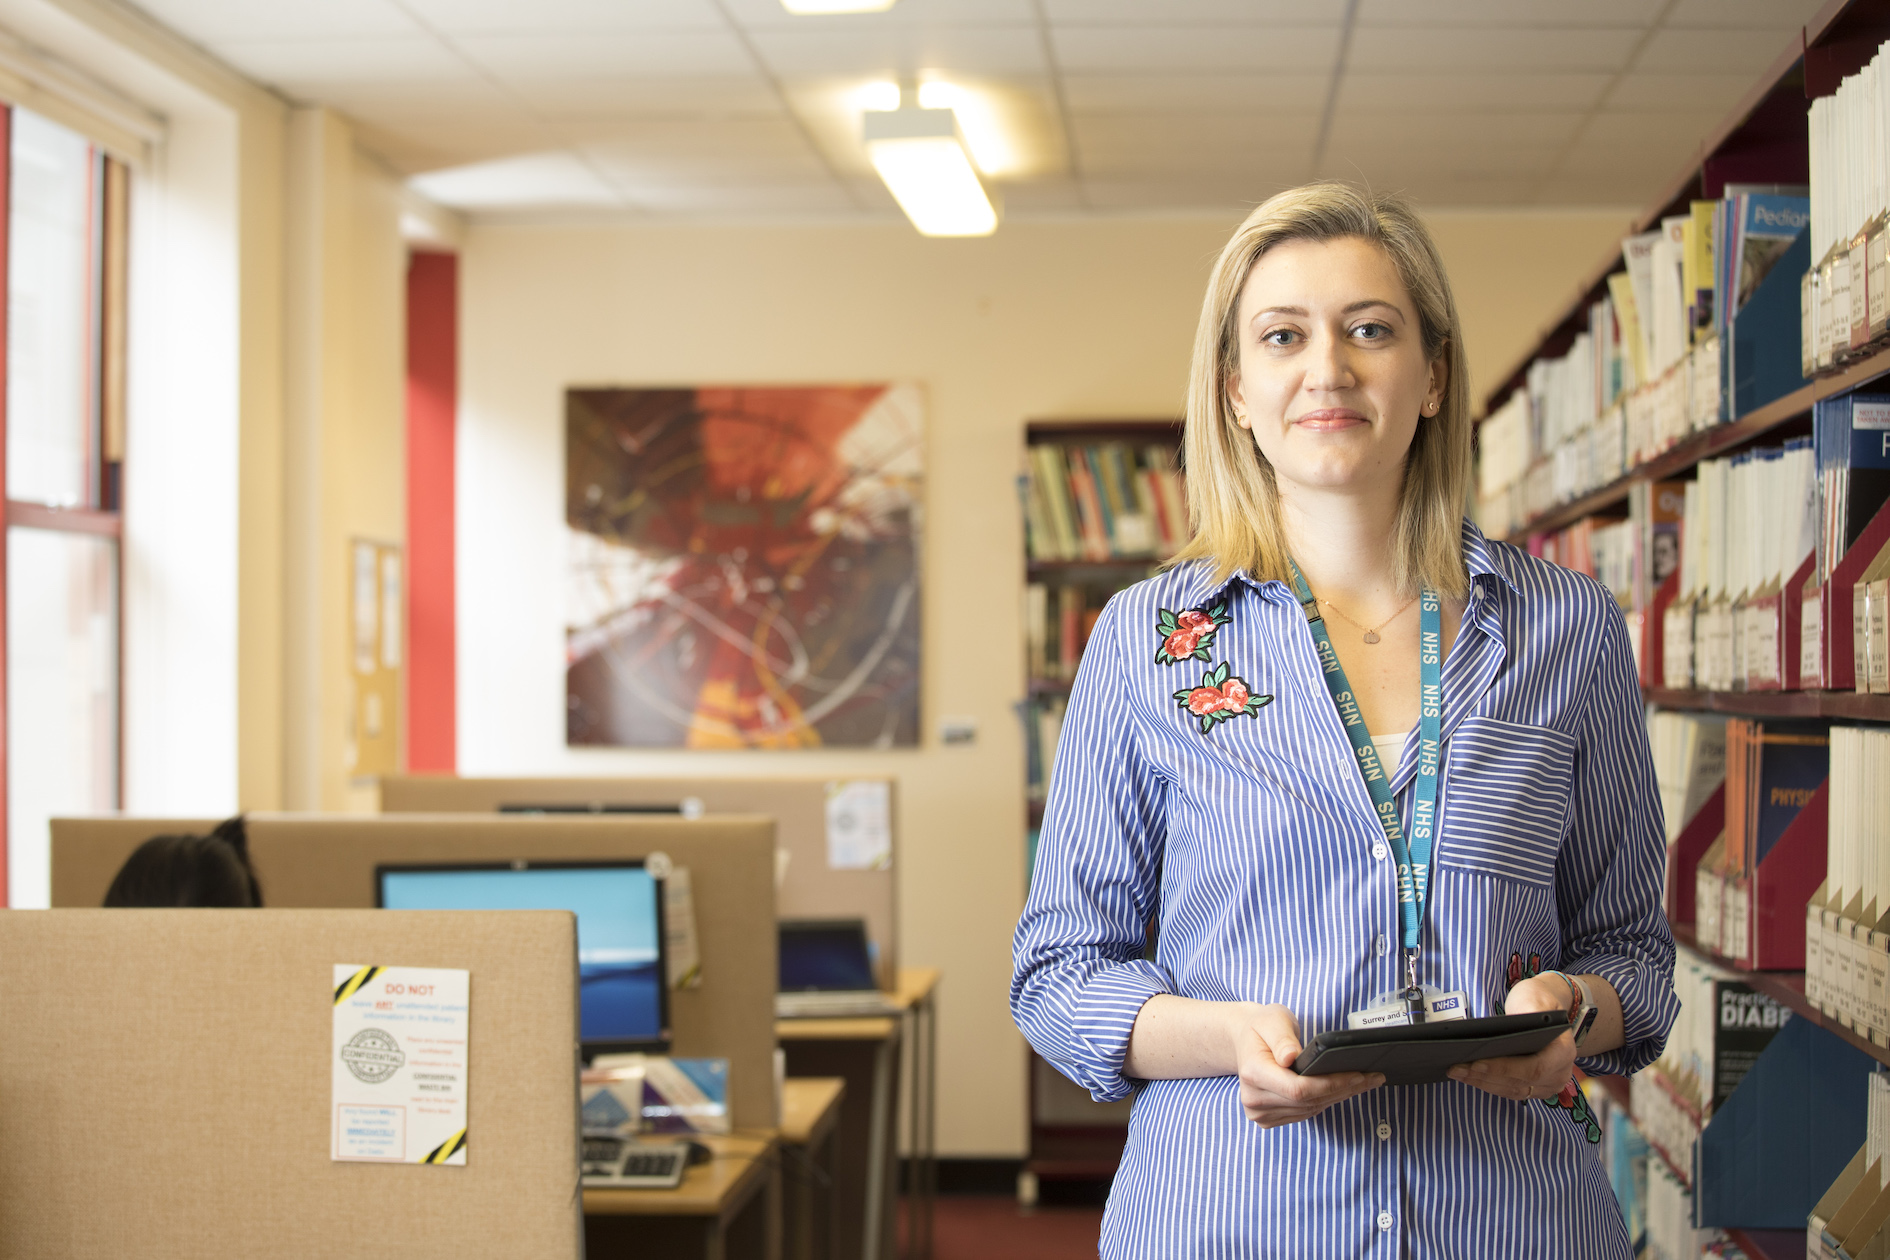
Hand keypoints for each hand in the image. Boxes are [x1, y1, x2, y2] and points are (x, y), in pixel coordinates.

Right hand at [1232, 1003, 1383, 1127]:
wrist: (1246, 1040)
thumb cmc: (1262, 1027)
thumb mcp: (1273, 1019)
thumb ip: (1282, 1037)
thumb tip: (1290, 1057)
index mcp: (1252, 1072)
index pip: (1298, 1089)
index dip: (1331, 1084)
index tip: (1358, 1074)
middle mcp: (1254, 1098)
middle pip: (1308, 1102)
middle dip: (1343, 1089)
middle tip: (1372, 1077)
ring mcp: (1260, 1112)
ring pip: (1310, 1110)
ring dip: (1339, 1097)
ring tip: (1364, 1082)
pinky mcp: (1268, 1118)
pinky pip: (1305, 1113)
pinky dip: (1326, 1101)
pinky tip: (1342, 1090)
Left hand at [1446, 976, 1575, 1100]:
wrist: (1547, 1010)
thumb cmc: (1538, 1001)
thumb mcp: (1533, 998)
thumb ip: (1522, 1015)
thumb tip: (1498, 1034)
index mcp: (1564, 1051)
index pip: (1534, 1068)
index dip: (1504, 1068)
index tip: (1475, 1063)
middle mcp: (1560, 1073)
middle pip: (1520, 1083)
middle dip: (1485, 1076)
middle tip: (1456, 1068)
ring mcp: (1549, 1084)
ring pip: (1512, 1090)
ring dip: (1482, 1083)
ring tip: (1456, 1071)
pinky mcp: (1536, 1089)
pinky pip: (1510, 1090)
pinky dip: (1488, 1084)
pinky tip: (1468, 1075)